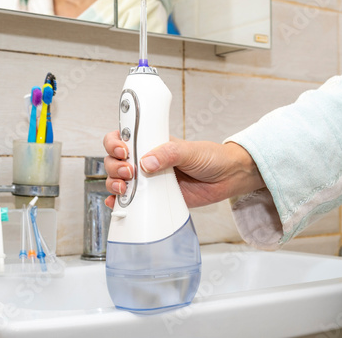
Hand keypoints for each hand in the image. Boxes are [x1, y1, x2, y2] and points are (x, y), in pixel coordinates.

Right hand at [103, 130, 264, 208]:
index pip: (123, 137)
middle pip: (115, 160)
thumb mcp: (190, 151)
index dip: (115, 142)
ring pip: (118, 179)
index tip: (122, 150)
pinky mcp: (153, 197)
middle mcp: (146, 160)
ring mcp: (148, 180)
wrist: (227, 179)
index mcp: (152, 142)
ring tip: (125, 188)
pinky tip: (118, 204)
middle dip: (115, 166)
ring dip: (114, 183)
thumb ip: (169, 153)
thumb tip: (146, 162)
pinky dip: (119, 202)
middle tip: (129, 172)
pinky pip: (130, 200)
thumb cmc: (211, 158)